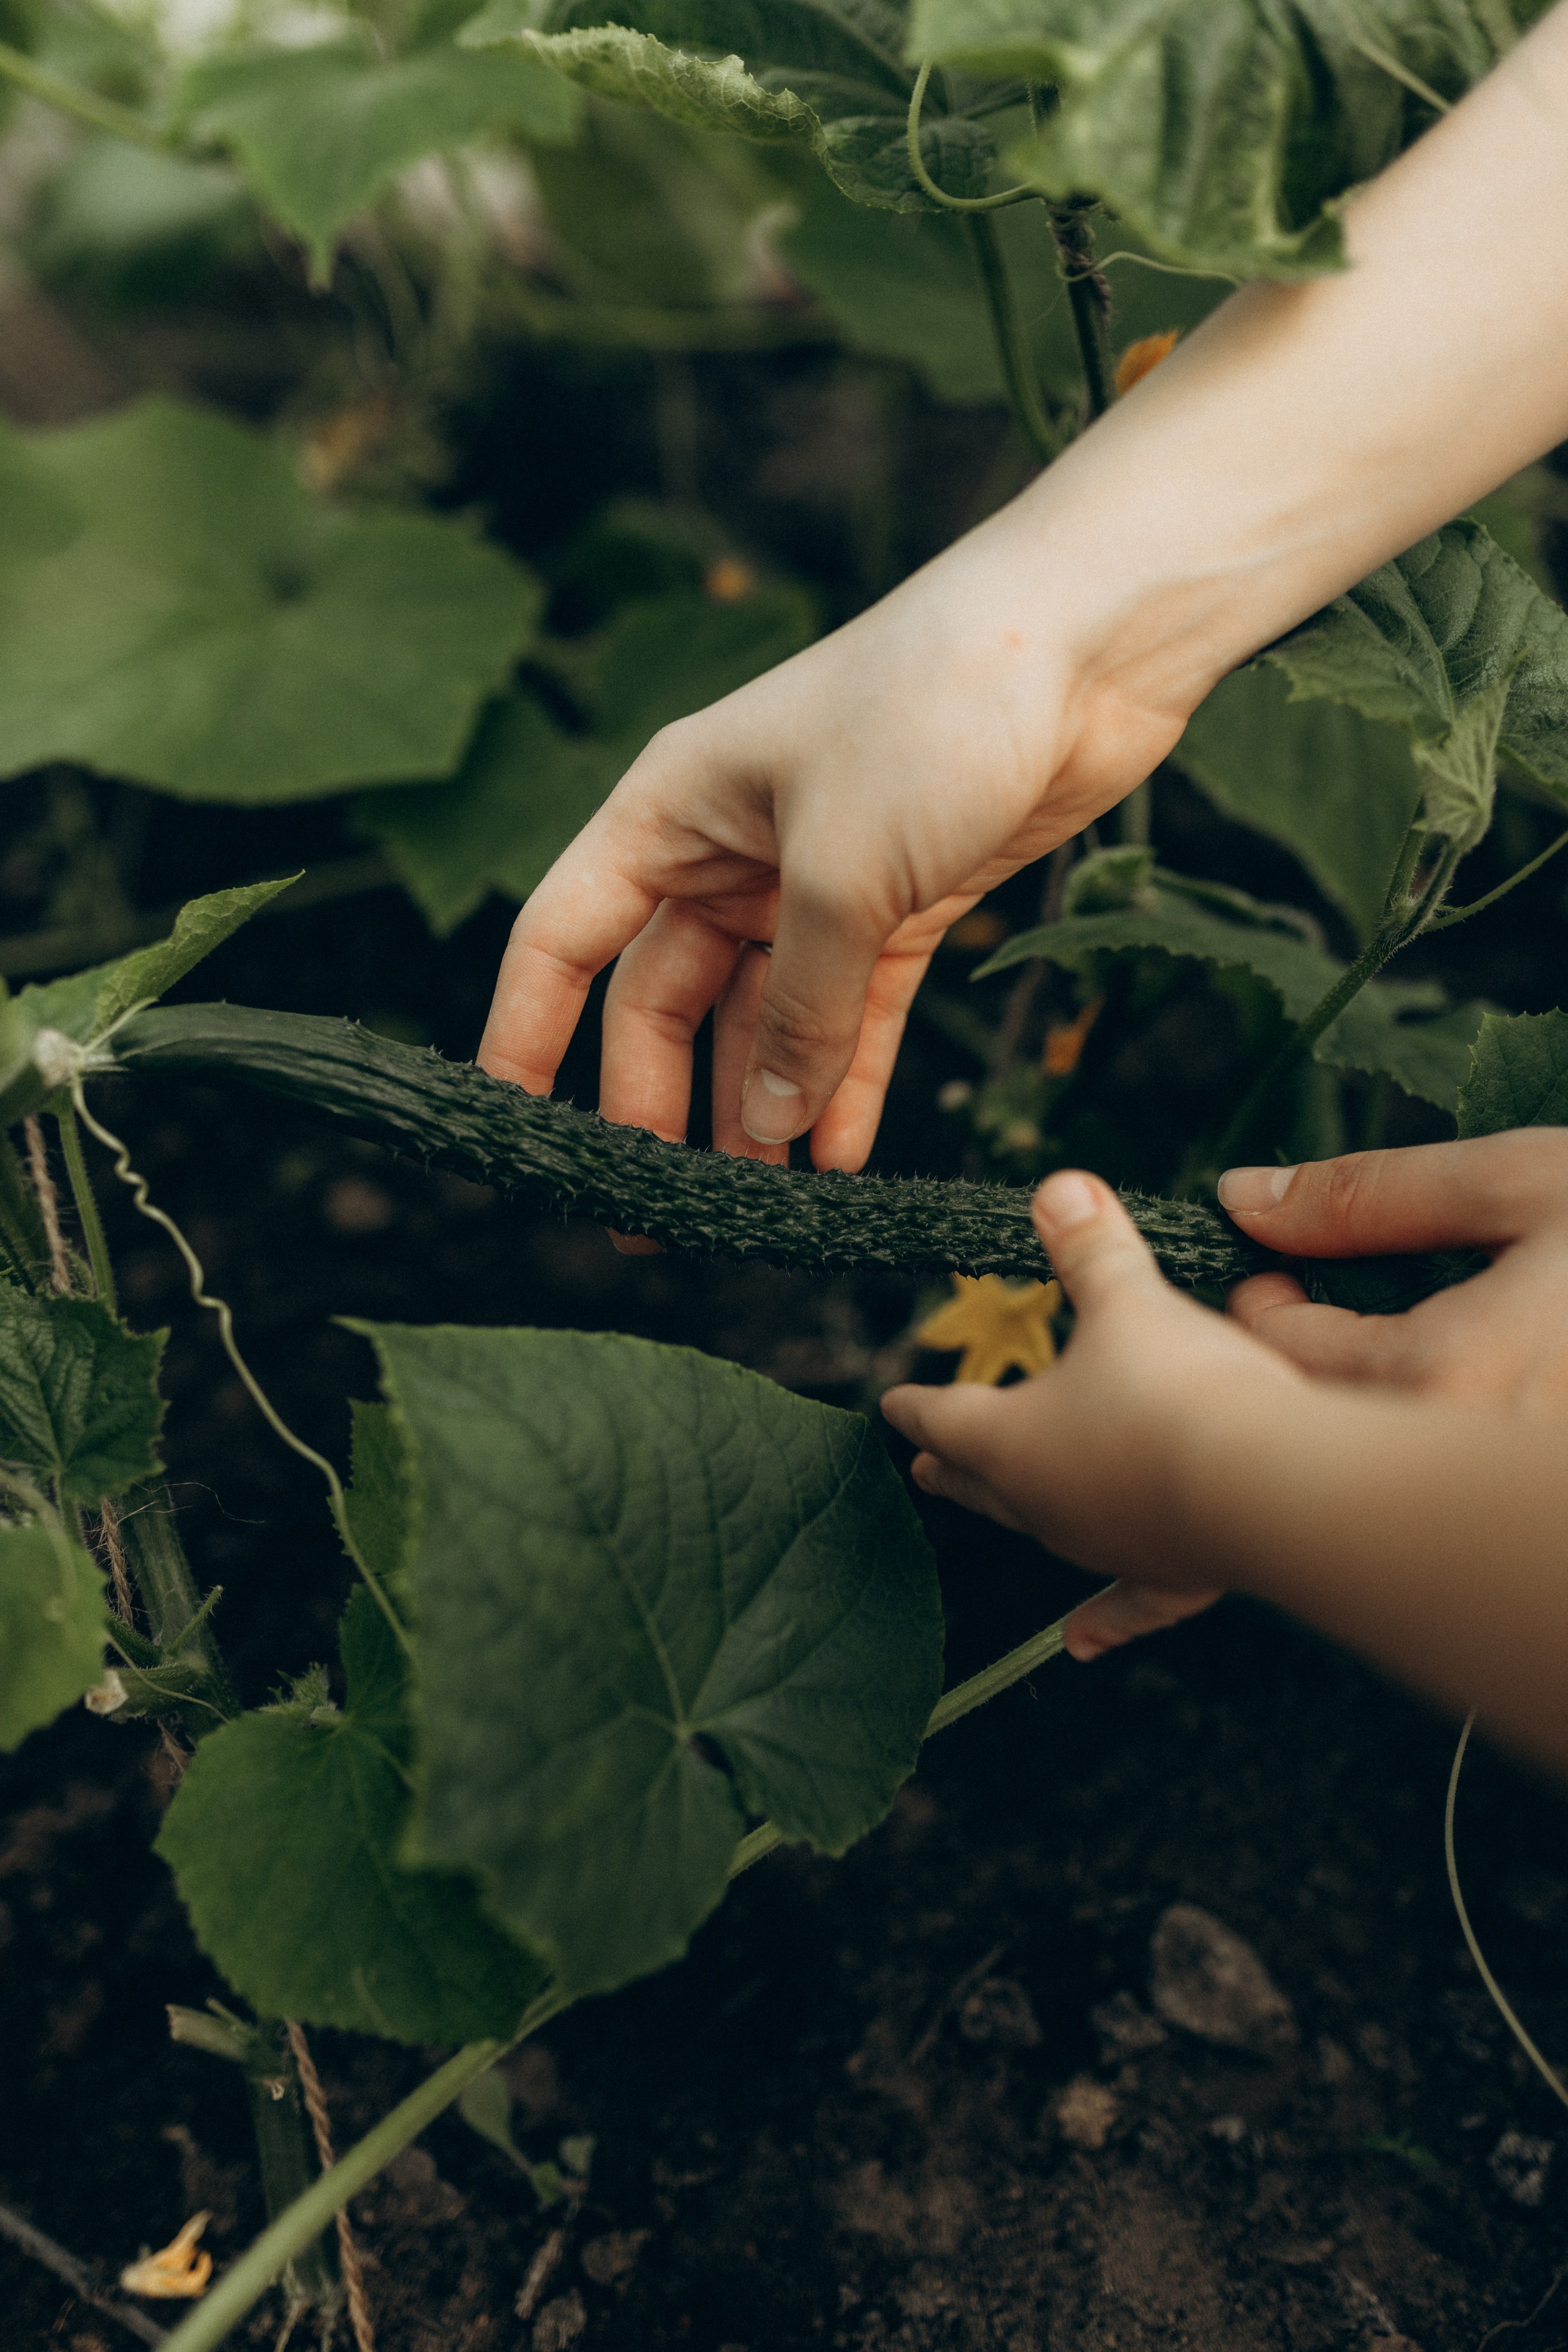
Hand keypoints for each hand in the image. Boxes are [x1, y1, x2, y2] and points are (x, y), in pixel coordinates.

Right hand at [478, 499, 1193, 1172]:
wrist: (1088, 639)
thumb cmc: (933, 709)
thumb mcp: (841, 871)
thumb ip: (796, 1009)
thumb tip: (764, 1129)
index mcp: (669, 812)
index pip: (562, 938)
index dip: (524, 1035)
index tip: (511, 1131)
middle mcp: (729, 850)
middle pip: (662, 1000)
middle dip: (657, 1106)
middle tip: (657, 1216)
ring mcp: (816, 880)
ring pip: (761, 1021)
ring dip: (759, 1110)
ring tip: (757, 1208)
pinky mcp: (905, 902)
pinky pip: (853, 1017)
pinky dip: (844, 1085)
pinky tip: (838, 1159)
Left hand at [884, 1134, 1567, 1678]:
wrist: (1269, 1486)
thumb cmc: (1179, 1389)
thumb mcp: (1129, 1302)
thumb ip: (1090, 1249)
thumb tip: (1054, 1187)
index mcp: (1011, 1440)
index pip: (947, 1417)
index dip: (917, 1407)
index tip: (889, 1406)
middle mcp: (1047, 1506)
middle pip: (984, 1482)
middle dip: (955, 1468)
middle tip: (924, 1472)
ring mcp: (1106, 1547)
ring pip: (1048, 1532)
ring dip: (1025, 1516)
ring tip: (1011, 1509)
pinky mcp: (1171, 1575)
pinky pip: (1127, 1603)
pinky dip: (1104, 1620)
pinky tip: (1079, 1644)